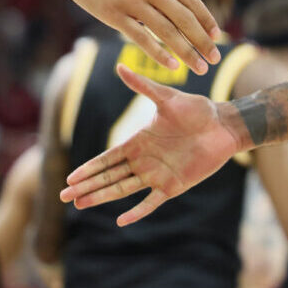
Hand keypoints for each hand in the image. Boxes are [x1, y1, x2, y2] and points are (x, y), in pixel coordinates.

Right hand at [43, 0, 220, 73]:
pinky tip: (171, 65)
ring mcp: (130, 0)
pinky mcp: (110, 12)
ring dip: (187, 52)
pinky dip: (157, 52)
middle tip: (216, 59)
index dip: (206, 20)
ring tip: (201, 68)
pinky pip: (139, 37)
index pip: (191, 0)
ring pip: (167, 31)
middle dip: (203, 42)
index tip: (217, 35)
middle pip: (184, 19)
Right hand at [59, 65, 242, 223]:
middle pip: (109, 177)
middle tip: (63, 197)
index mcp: (139, 142)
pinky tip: (120, 221)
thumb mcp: (167, 98)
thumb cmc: (197, 110)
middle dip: (87, 186)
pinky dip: (137, 212)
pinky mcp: (174, 185)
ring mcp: (158, 175)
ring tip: (80, 205)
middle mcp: (144, 161)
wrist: (224, 125)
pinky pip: (152, 202)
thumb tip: (119, 67)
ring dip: (102, 197)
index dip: (89, 168)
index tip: (70, 178)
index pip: (108, 158)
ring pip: (123, 189)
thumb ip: (143, 86)